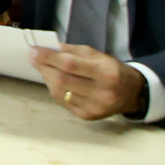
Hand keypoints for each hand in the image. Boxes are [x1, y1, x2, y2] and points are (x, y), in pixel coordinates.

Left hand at [30, 44, 145, 120]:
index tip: (34, 50)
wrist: (131, 93)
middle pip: (62, 80)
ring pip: (59, 92)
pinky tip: (55, 81)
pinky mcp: (87, 116)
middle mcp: (102, 93)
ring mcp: (94, 107)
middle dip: (44, 67)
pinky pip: (62, 101)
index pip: (70, 65)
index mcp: (106, 73)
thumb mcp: (96, 54)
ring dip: (47, 78)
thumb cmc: (111, 70)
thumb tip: (46, 48)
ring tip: (45, 67)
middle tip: (33, 57)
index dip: (49, 57)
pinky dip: (55, 89)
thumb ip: (71, 51)